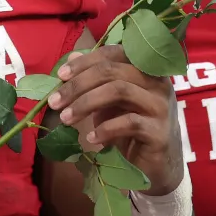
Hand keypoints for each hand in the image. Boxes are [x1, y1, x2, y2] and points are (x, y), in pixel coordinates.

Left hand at [50, 46, 181, 193]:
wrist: (150, 163)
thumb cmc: (125, 126)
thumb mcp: (106, 100)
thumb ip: (92, 78)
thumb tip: (71, 56)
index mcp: (145, 70)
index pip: (114, 53)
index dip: (84, 61)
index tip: (60, 75)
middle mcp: (157, 83)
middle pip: (112, 71)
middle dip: (77, 85)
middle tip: (54, 102)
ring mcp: (161, 106)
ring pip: (119, 91)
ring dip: (85, 104)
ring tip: (65, 119)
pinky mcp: (160, 132)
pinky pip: (130, 122)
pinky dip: (105, 129)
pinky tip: (90, 138)